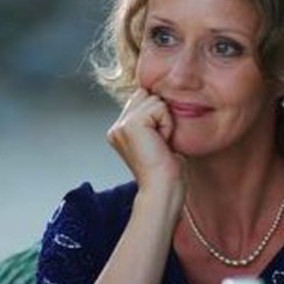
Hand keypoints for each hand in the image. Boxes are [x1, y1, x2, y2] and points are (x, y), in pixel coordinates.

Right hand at [107, 89, 186, 208]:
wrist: (163, 189)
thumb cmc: (167, 170)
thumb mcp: (158, 139)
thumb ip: (153, 119)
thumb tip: (161, 98)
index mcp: (120, 131)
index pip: (142, 98)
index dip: (158, 114)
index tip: (160, 141)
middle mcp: (117, 127)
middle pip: (146, 95)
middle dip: (161, 115)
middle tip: (160, 142)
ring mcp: (121, 126)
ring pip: (154, 100)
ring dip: (165, 120)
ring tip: (161, 143)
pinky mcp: (131, 124)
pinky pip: (159, 107)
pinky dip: (167, 124)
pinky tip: (161, 142)